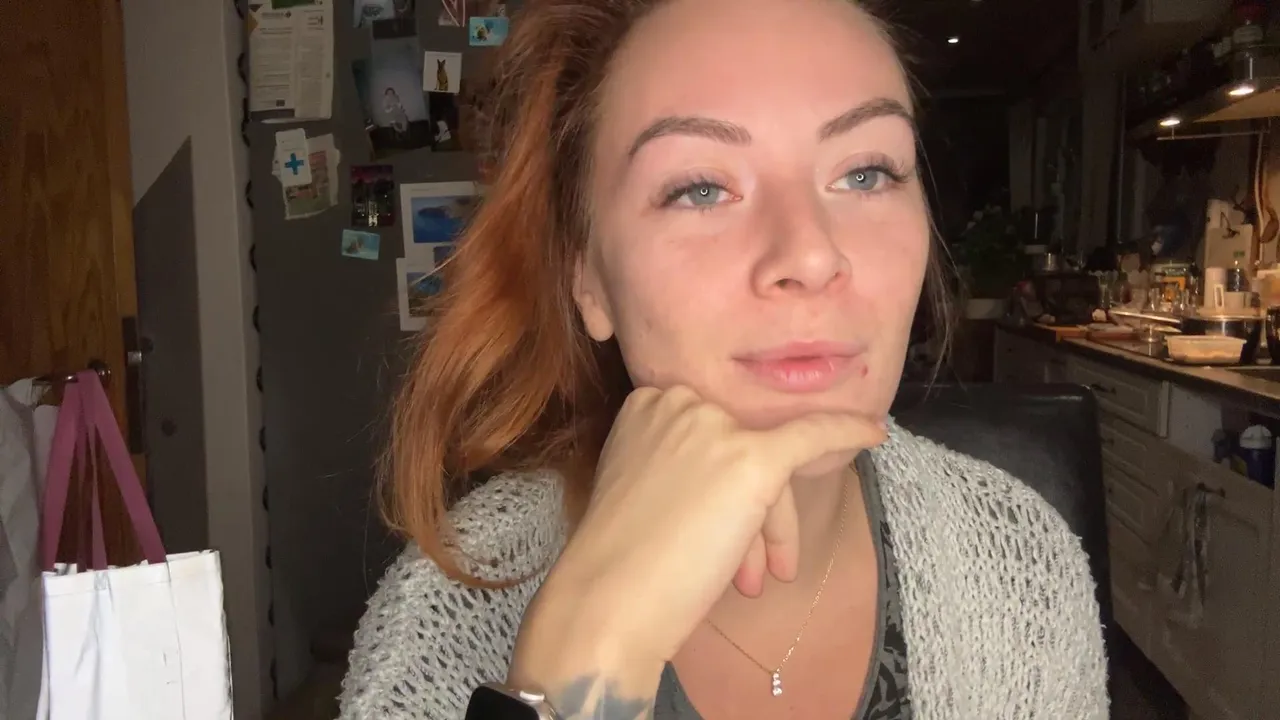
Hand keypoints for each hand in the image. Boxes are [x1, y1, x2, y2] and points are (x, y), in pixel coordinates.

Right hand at [508, 386, 885, 714]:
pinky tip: (873, 435)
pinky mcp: (753, 457)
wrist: (609, 597)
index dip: (722, 483)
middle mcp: (680, 401)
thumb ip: (674, 458)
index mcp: (646, 401)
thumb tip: (720, 468)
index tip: (716, 522)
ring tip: (753, 577)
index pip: (710, 431)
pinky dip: (846, 432)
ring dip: (770, 524)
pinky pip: (813, 435)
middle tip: (747, 565)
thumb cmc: (620, 555)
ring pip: (773, 463)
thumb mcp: (638, 482)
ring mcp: (716, 428)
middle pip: (742, 447)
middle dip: (751, 510)